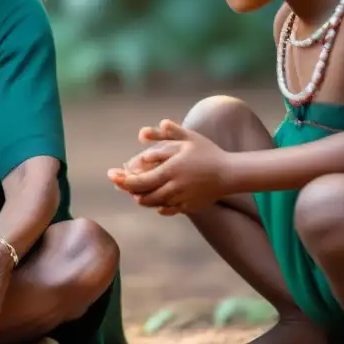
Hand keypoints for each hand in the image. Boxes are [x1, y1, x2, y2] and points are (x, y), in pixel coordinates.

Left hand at [108, 119, 232, 214]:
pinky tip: (154, 198)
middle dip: (129, 190)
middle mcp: (173, 188)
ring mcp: (181, 199)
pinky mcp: (188, 207)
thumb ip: (166, 134)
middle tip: (121, 183)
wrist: (230, 174)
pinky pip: (167, 210)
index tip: (113, 175)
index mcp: (170, 171)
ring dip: (142, 197)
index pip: (139, 181)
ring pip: (153, 204)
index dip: (123, 180)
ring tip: (136, 189)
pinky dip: (157, 205)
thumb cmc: (208, 152)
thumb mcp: (188, 138)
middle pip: (142, 195)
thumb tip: (141, 133)